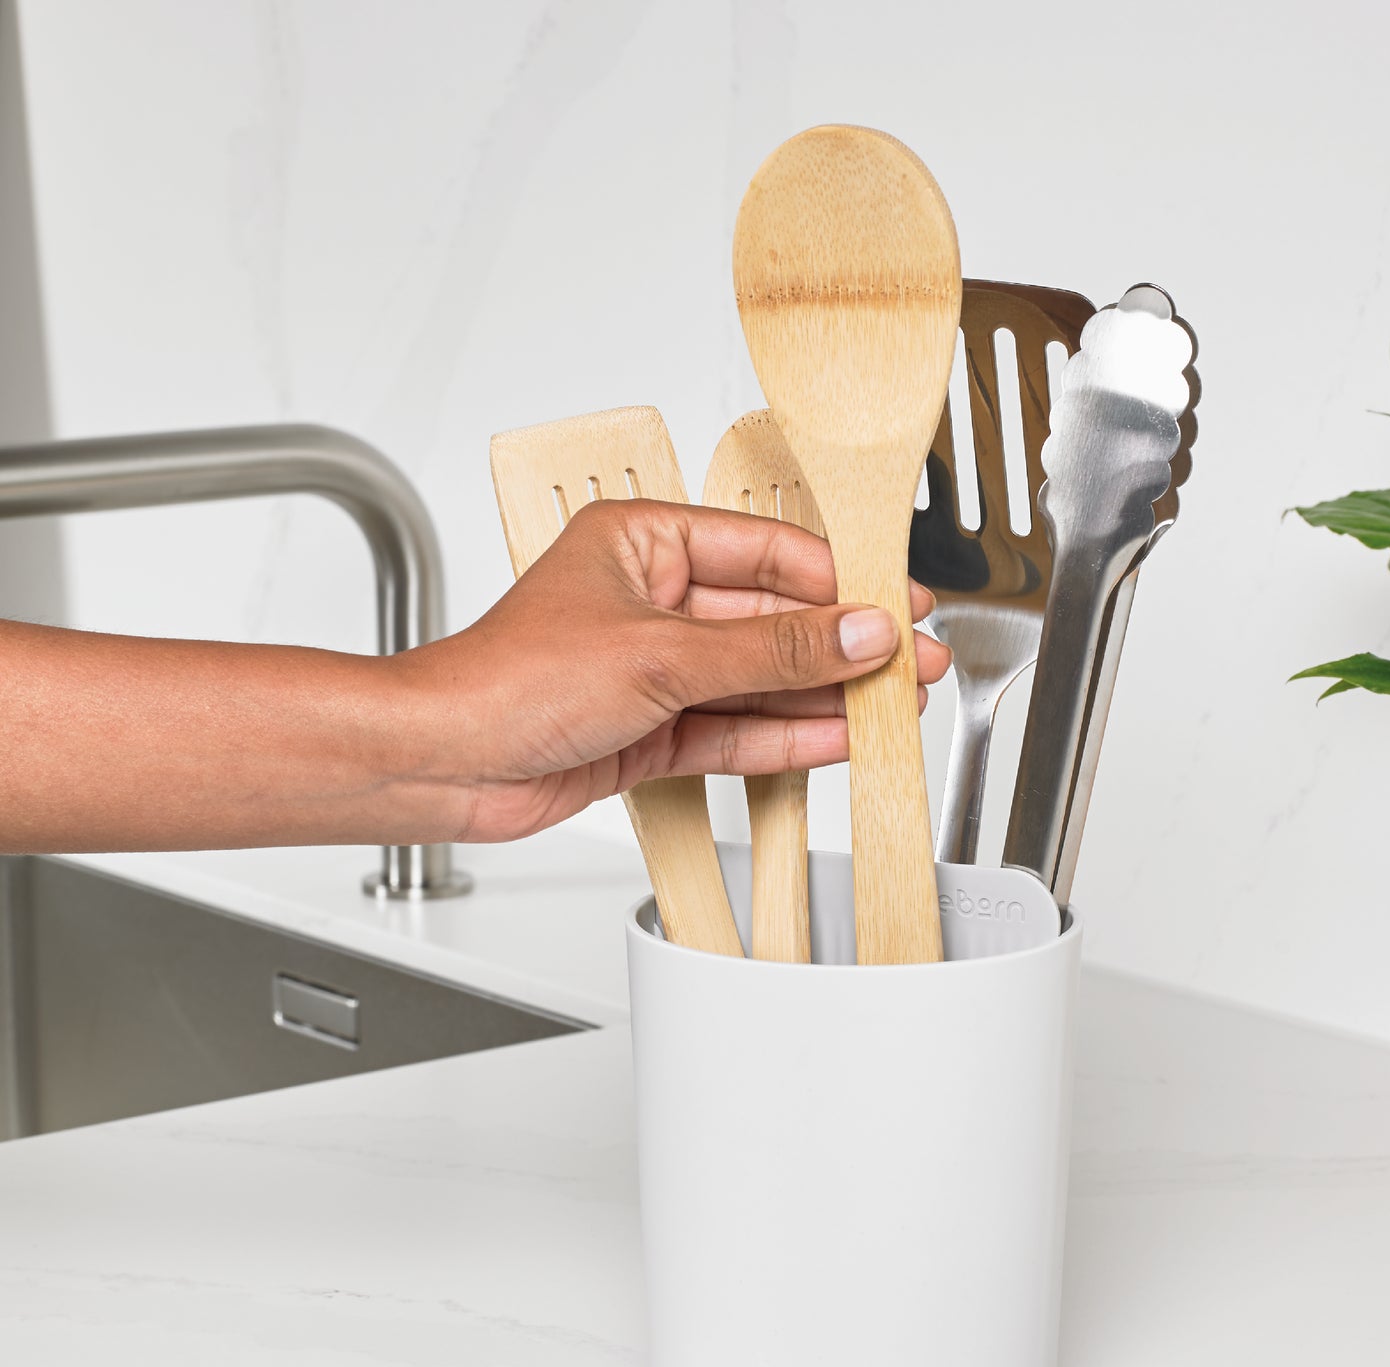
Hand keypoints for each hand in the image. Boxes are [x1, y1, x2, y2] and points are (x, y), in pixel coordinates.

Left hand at [406, 498, 950, 841]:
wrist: (444, 764)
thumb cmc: (506, 680)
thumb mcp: (661, 654)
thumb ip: (770, 651)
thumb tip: (856, 632)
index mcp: (643, 543)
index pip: (766, 553)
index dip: (838, 581)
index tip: (895, 603)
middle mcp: (651, 603)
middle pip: (770, 622)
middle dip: (841, 647)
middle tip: (909, 662)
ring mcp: (653, 671)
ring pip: (759, 682)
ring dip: (823, 697)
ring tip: (891, 707)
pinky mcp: (651, 730)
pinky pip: (735, 730)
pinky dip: (785, 738)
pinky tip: (838, 738)